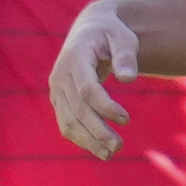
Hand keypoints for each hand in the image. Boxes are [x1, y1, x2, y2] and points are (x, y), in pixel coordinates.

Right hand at [50, 0, 139, 159]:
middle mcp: (60, 76)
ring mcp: (57, 89)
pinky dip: (79, 137)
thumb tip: (128, 78)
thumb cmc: (112, 33)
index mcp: (75, 58)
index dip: (105, 107)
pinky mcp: (59, 99)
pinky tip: (98, 149)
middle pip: (76, 109)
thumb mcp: (123, 37)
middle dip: (97, 130)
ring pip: (68, 120)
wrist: (90, 31)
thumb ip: (126, 55)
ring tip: (110, 154)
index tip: (126, 119)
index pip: (86, 89)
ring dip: (88, 139)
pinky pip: (65, 122)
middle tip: (118, 146)